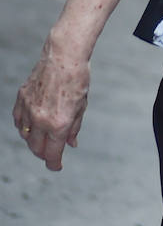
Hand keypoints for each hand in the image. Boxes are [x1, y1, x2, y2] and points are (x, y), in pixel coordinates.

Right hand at [13, 38, 90, 170]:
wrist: (63, 58)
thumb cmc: (78, 81)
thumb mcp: (82, 107)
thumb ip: (74, 128)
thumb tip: (70, 144)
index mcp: (59, 124)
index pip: (52, 154)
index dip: (54, 164)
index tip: (57, 167)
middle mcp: (41, 120)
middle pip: (37, 149)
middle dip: (45, 154)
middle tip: (52, 154)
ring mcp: (28, 110)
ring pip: (26, 136)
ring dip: (34, 142)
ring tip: (44, 140)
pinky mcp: (21, 100)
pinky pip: (19, 121)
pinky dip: (24, 128)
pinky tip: (32, 127)